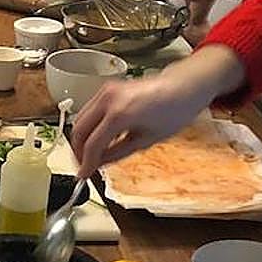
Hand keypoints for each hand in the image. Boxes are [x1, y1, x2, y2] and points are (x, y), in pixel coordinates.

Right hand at [71, 46, 246, 176]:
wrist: (183, 87)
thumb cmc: (174, 109)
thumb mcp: (146, 140)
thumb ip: (117, 153)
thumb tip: (99, 163)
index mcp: (120, 113)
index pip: (92, 144)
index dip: (86, 163)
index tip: (84, 174)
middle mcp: (108, 99)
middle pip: (78, 130)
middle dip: (78, 151)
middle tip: (84, 166)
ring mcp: (106, 91)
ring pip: (80, 119)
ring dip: (82, 138)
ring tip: (90, 154)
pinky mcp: (107, 88)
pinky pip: (88, 110)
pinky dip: (89, 126)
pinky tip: (97, 138)